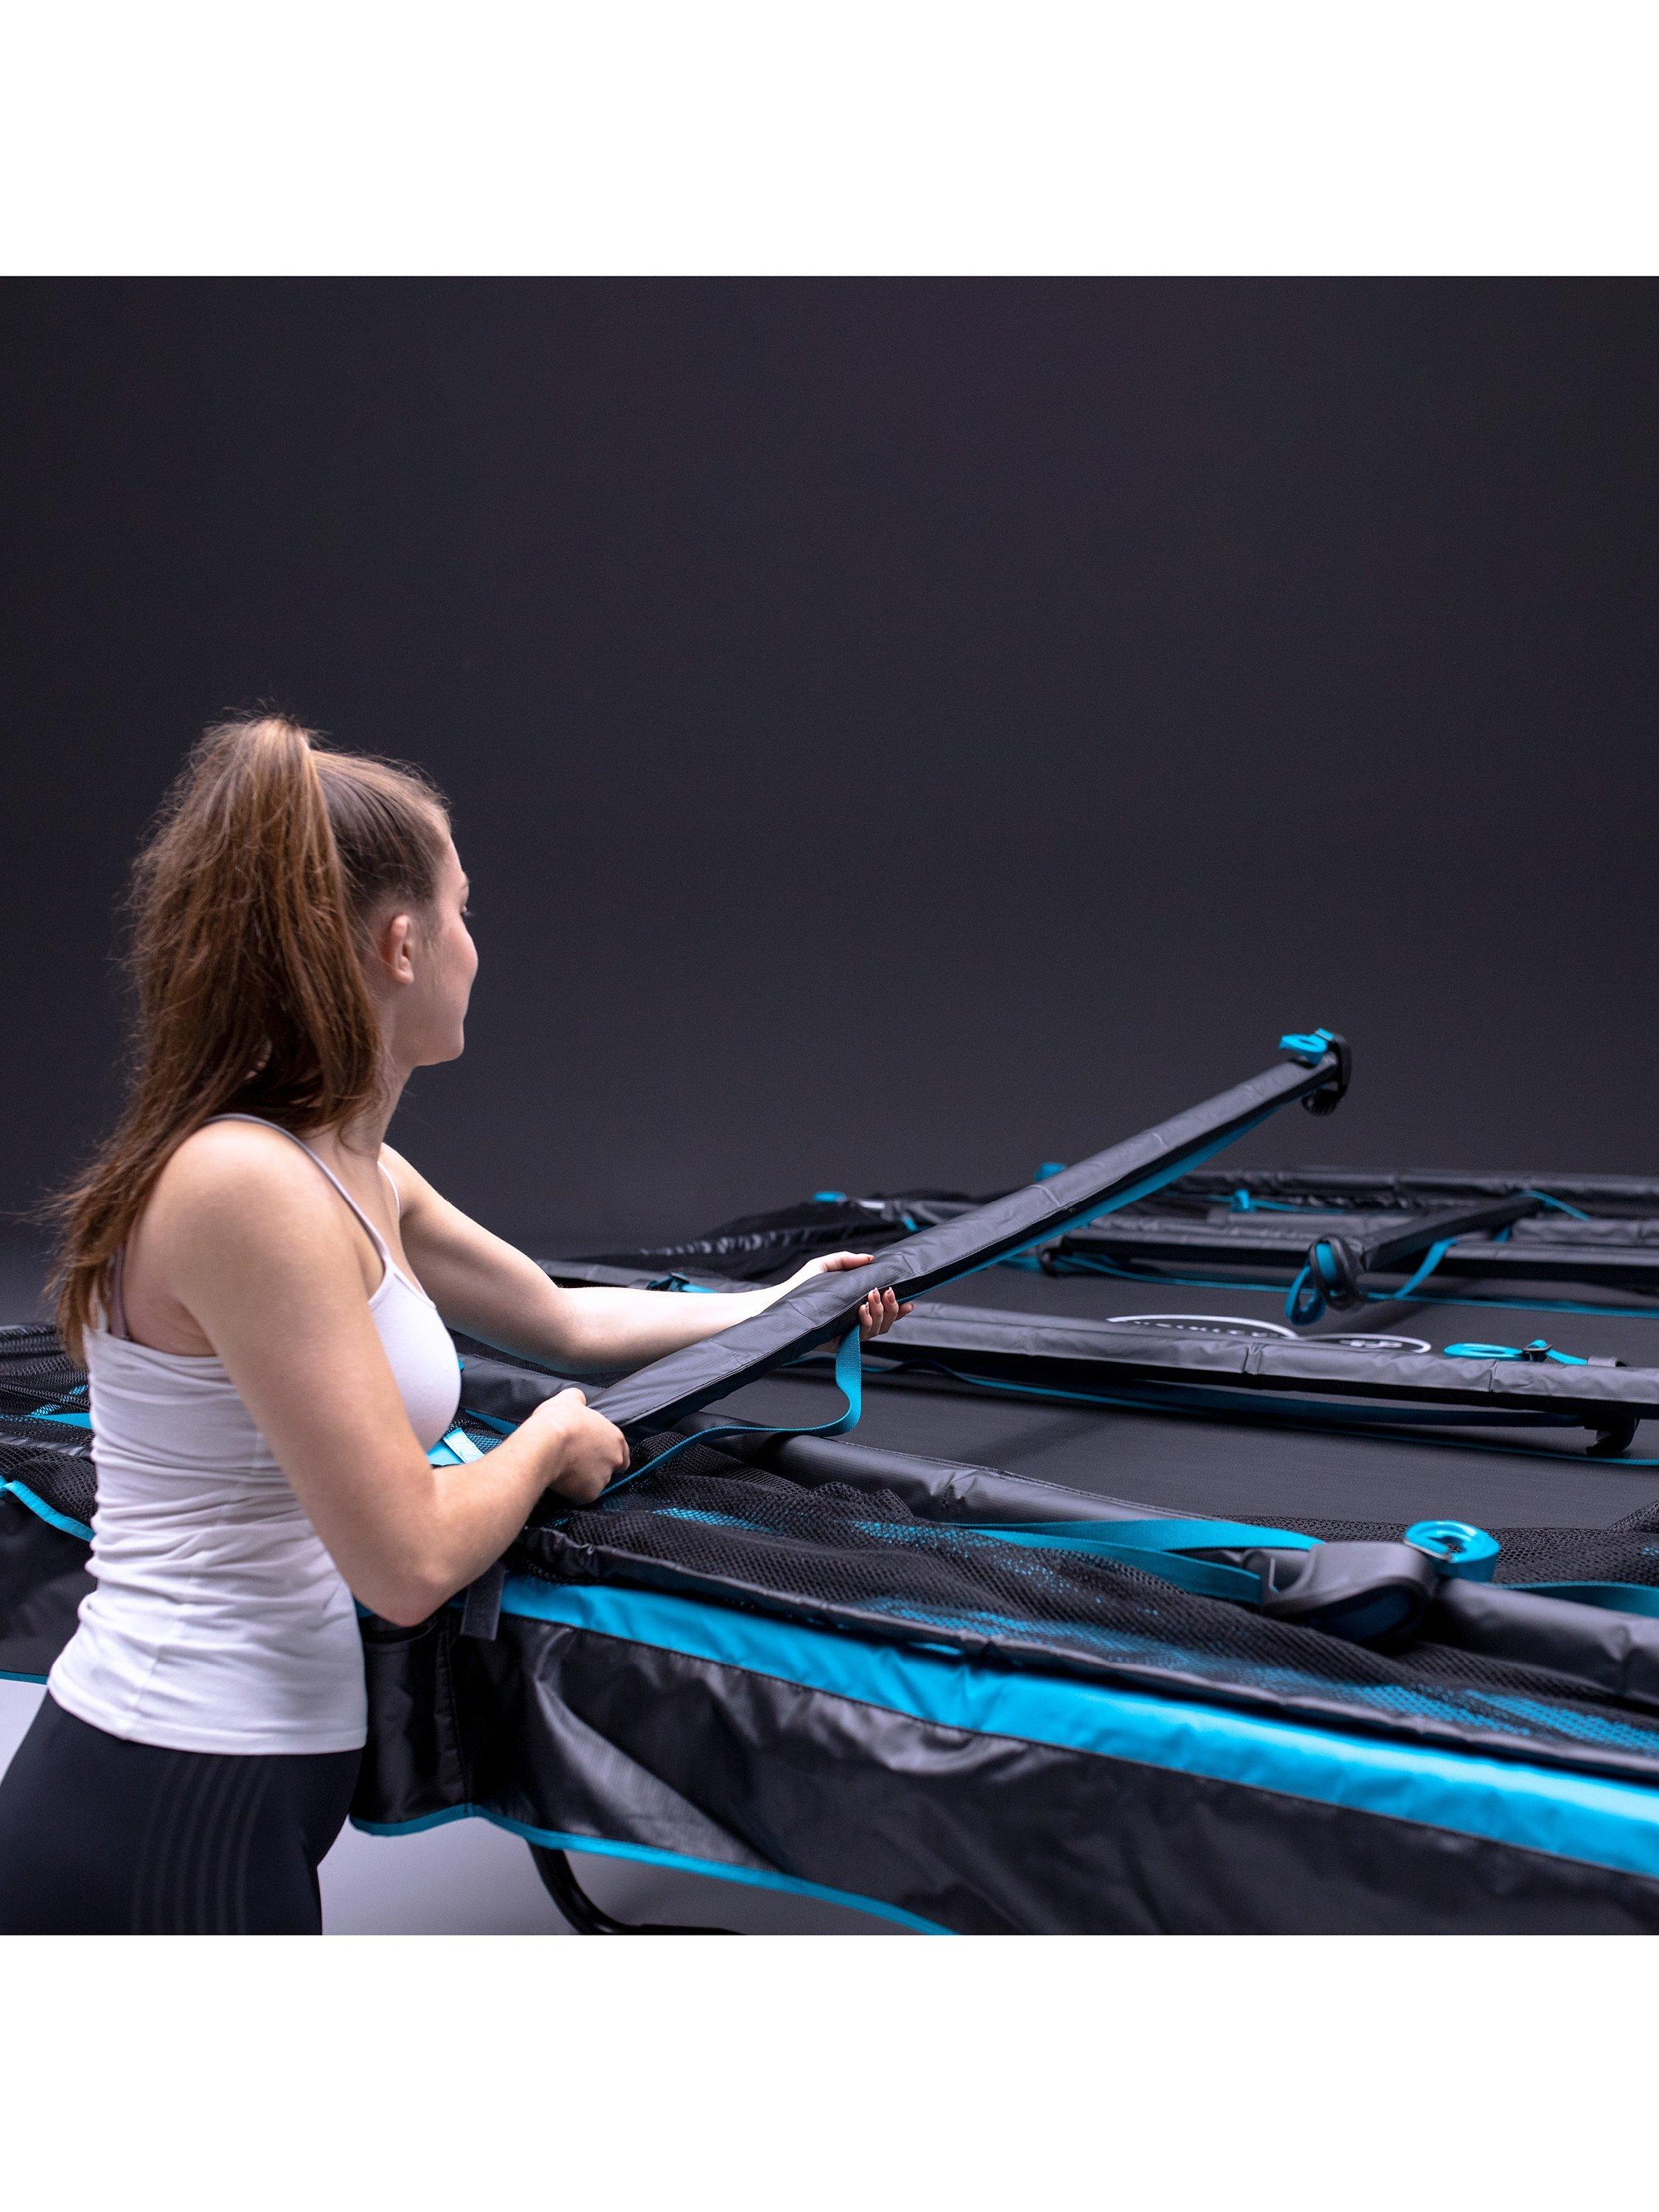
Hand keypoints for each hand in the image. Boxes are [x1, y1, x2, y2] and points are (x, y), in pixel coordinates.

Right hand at [523, 1386, 630, 1504]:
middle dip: (596, 1467)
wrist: (545, 1444)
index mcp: (616, 1438)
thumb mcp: (570, 1399)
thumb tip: (579, 1399)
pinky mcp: (589, 1494)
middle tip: (576, 1461)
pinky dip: (574, 1491)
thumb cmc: (560, 1420)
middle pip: (610, 1469)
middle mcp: (615, 1459)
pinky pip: (582, 1496)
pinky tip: (562, 1481)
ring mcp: (604, 1478)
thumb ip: (580, 1399)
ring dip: (584, 1479)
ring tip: (565, 1470)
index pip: (622, 1452)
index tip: (591, 1453)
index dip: (606, 1453)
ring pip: (595, 1483)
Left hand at [781, 1251, 913, 1340]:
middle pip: (885, 1322)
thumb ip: (846, 1260)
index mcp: (856, 1306)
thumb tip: (870, 1258)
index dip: (899, 1308)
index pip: (883, 1310)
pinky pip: (861, 1336)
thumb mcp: (824, 1266)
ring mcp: (849, 1333)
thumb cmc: (800, 1287)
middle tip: (887, 1292)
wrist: (780, 1303)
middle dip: (891, 1308)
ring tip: (871, 1298)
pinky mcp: (840, 1342)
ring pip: (877, 1330)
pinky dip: (866, 1322)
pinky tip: (863, 1310)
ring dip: (880, 1313)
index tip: (910, 1300)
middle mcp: (855, 1322)